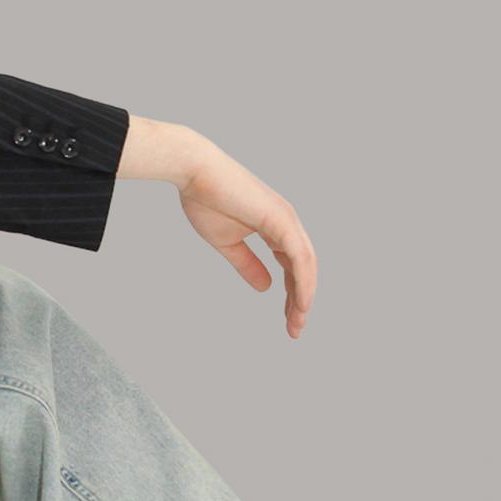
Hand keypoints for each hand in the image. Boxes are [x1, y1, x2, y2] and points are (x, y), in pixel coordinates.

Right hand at [176, 149, 317, 338]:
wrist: (194, 172)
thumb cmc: (205, 200)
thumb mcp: (228, 243)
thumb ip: (248, 264)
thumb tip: (266, 288)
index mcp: (275, 227)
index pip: (292, 265)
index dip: (292, 293)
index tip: (288, 320)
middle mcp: (287, 222)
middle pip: (304, 268)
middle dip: (301, 300)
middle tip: (294, 329)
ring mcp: (287, 219)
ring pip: (306, 265)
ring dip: (304, 296)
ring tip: (297, 322)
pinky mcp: (281, 219)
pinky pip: (299, 257)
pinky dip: (303, 282)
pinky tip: (302, 303)